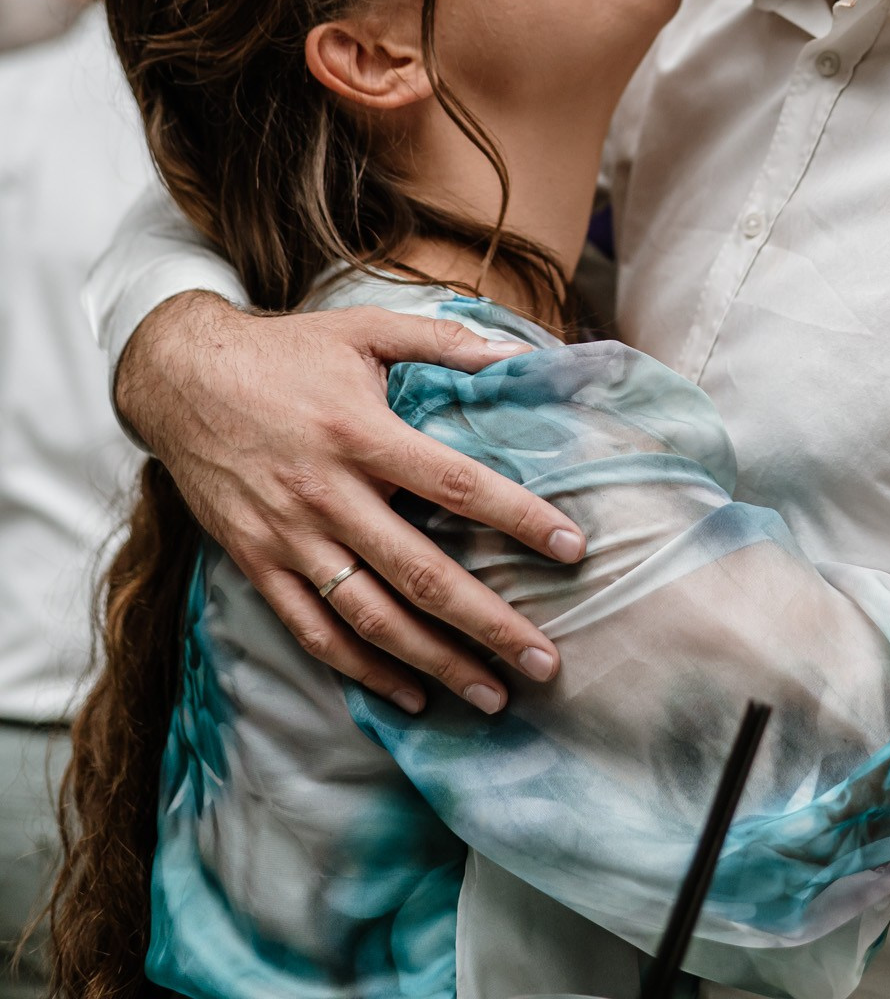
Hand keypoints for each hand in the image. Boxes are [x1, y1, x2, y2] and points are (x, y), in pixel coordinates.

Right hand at [115, 291, 585, 714]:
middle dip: (489, 624)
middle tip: (545, 663)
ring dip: (436, 663)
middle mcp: (329, 494)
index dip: (520, 518)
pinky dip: (362, 670)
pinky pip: (315, 631)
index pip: (458, 485)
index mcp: (363, 433)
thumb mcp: (364, 329)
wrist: (181, 379)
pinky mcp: (258, 565)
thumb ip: (443, 341)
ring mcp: (290, 537)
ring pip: (372, 617)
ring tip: (492, 697)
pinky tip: (409, 694)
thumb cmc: (285, 352)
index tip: (572, 549)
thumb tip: (517, 354)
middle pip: (422, 572)